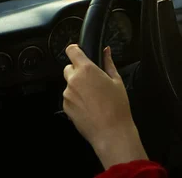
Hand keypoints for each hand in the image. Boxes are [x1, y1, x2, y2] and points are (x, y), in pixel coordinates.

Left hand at [63, 45, 147, 168]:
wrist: (111, 132)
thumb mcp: (117, 81)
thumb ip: (108, 63)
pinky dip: (75, 99)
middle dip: (77, 71)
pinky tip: (89, 106)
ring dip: (77, 87)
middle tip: (92, 80)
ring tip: (93, 97)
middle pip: (68, 68)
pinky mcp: (65, 106)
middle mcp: (74, 80)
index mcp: (86, 70)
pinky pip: (68, 97)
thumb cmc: (116, 108)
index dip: (74, 50)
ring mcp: (67, 94)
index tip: (78, 52)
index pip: (72, 51)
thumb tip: (106, 51)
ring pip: (69, 84)